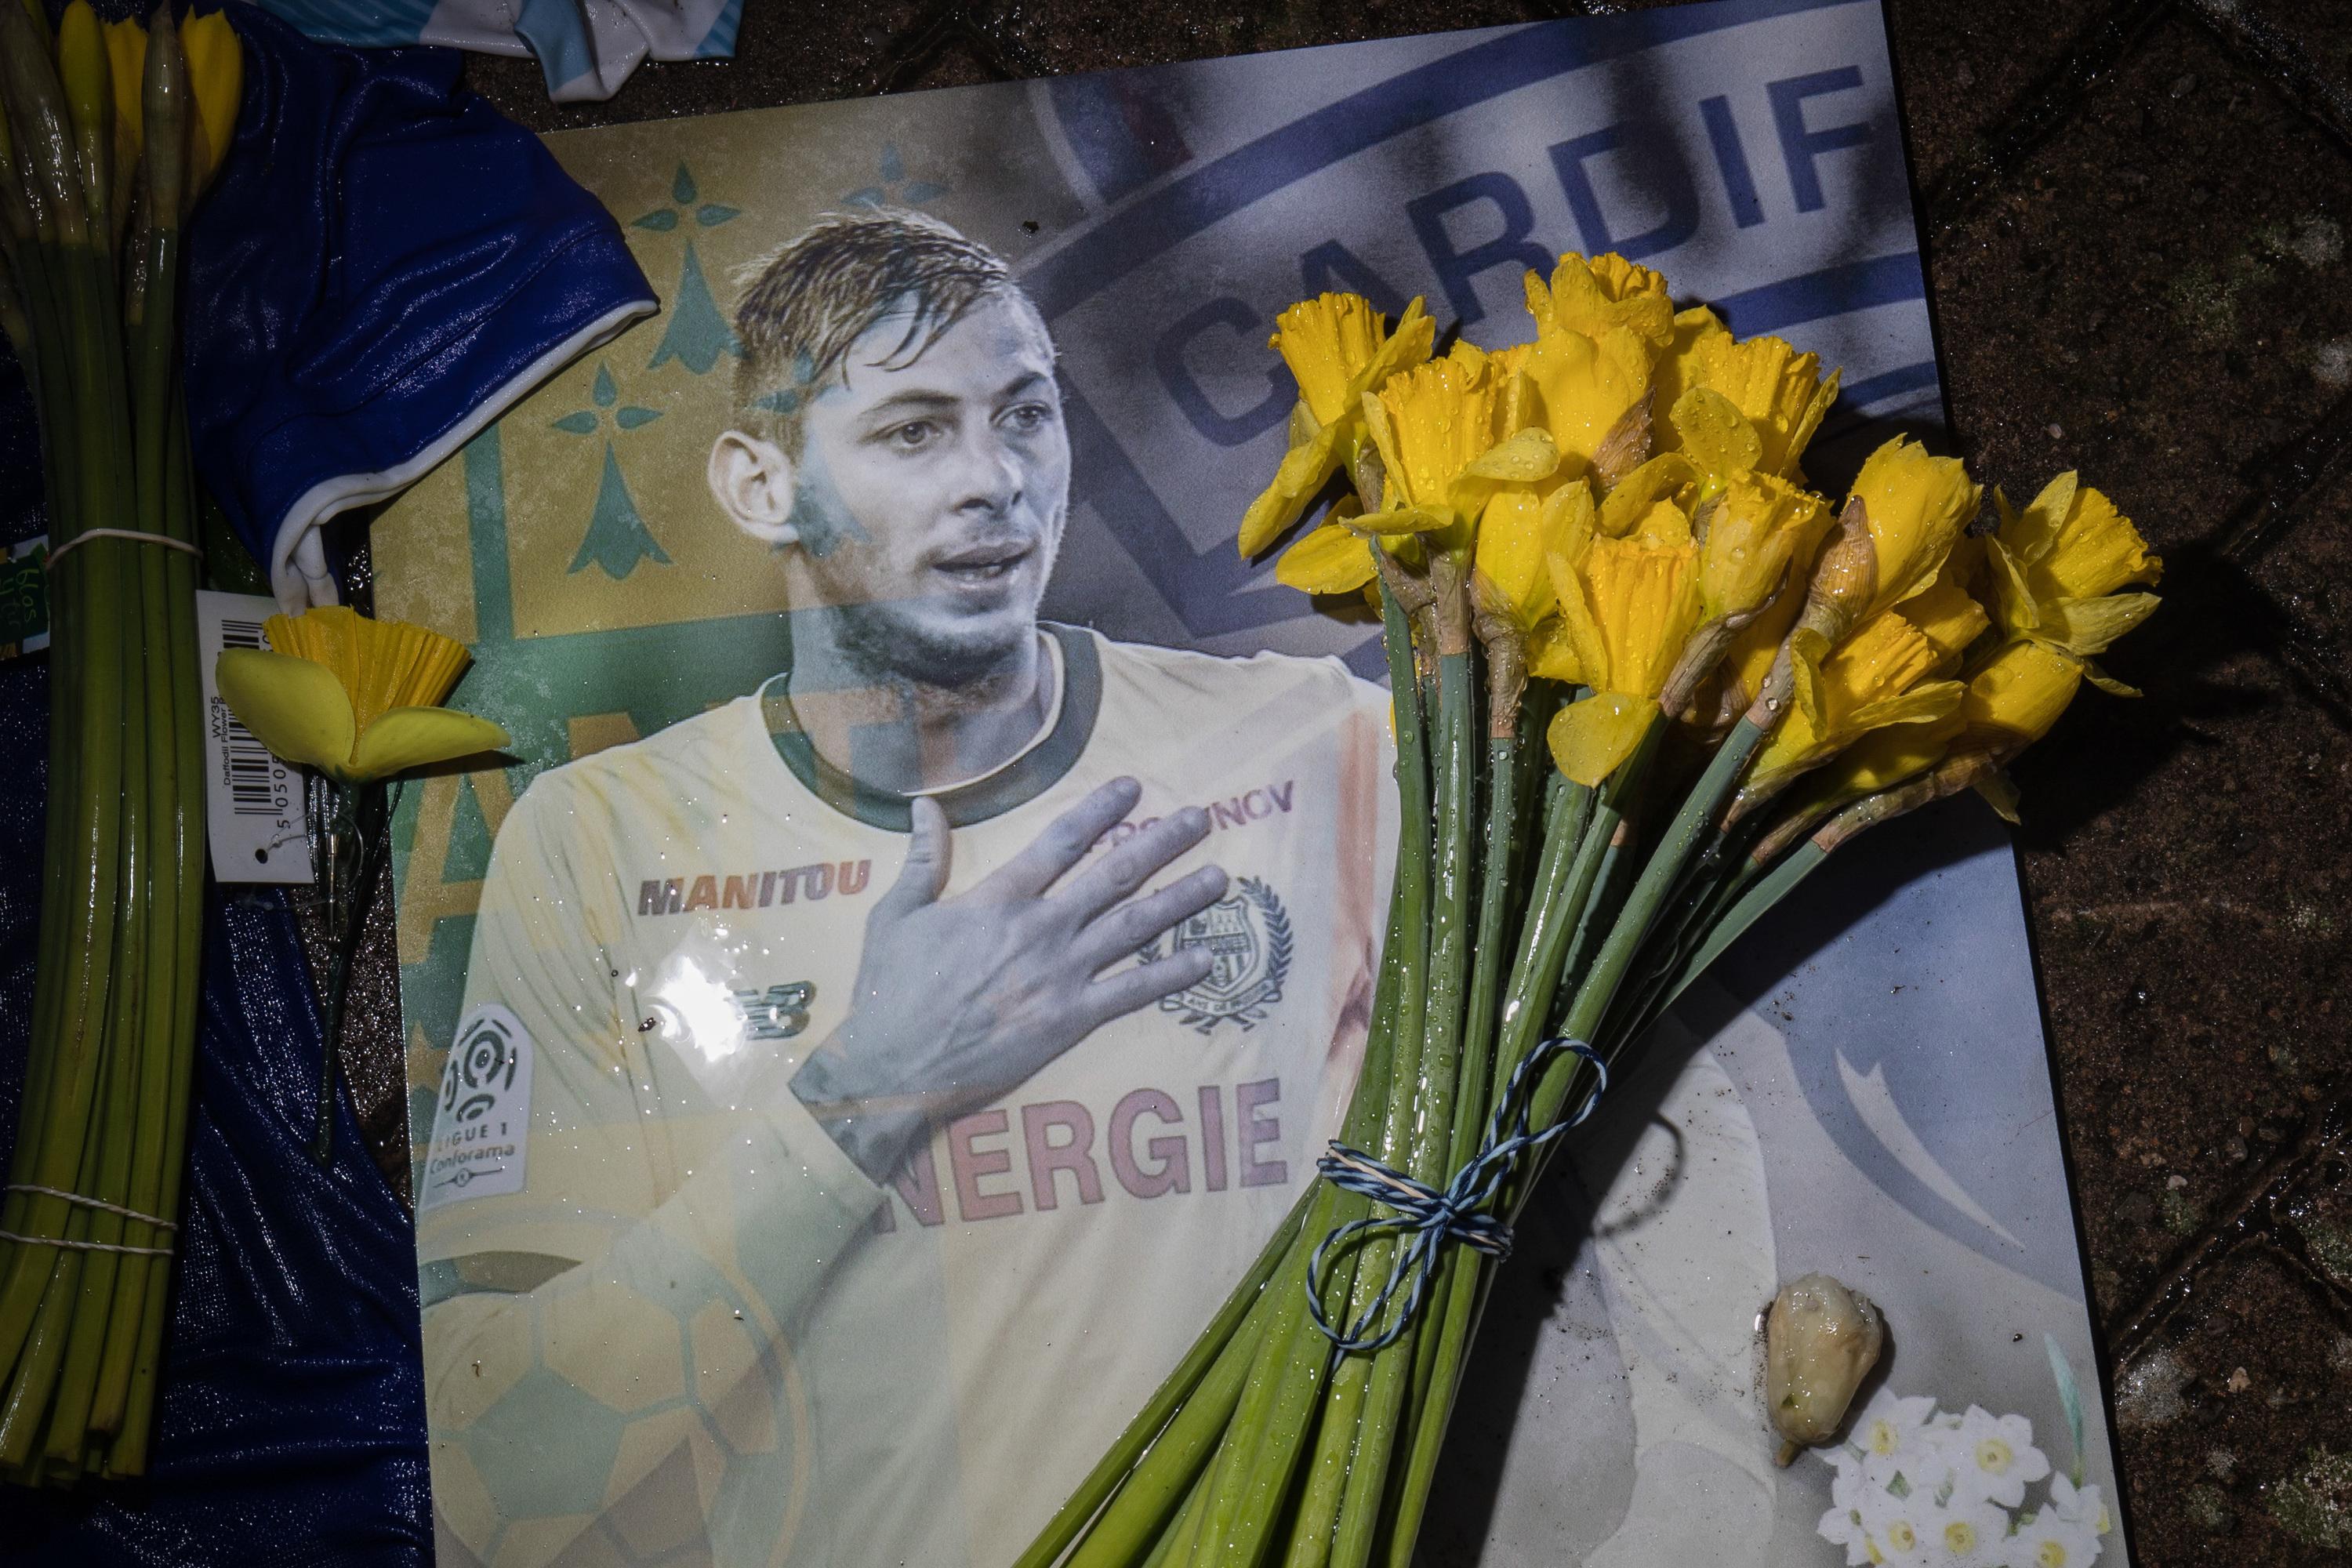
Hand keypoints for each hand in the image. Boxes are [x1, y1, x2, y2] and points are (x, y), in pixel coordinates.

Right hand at [790, 777, 1226, 1179]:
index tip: (1134, 787)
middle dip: (1161, 842)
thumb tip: (923, 806)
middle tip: (1201, 819)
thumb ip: (922, 859)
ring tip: (1220, 878)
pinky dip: (1171, 974)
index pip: (1062, 841)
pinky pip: (1132, 992)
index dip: (1101, 810)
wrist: (893, 1068)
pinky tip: (1206, 958)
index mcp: (999, 898)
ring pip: (1134, 927)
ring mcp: (1061, 975)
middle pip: (1114, 874)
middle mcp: (1041, 928)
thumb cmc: (889, 990)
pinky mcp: (1070, 1020)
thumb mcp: (895, 915)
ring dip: (1180, 899)